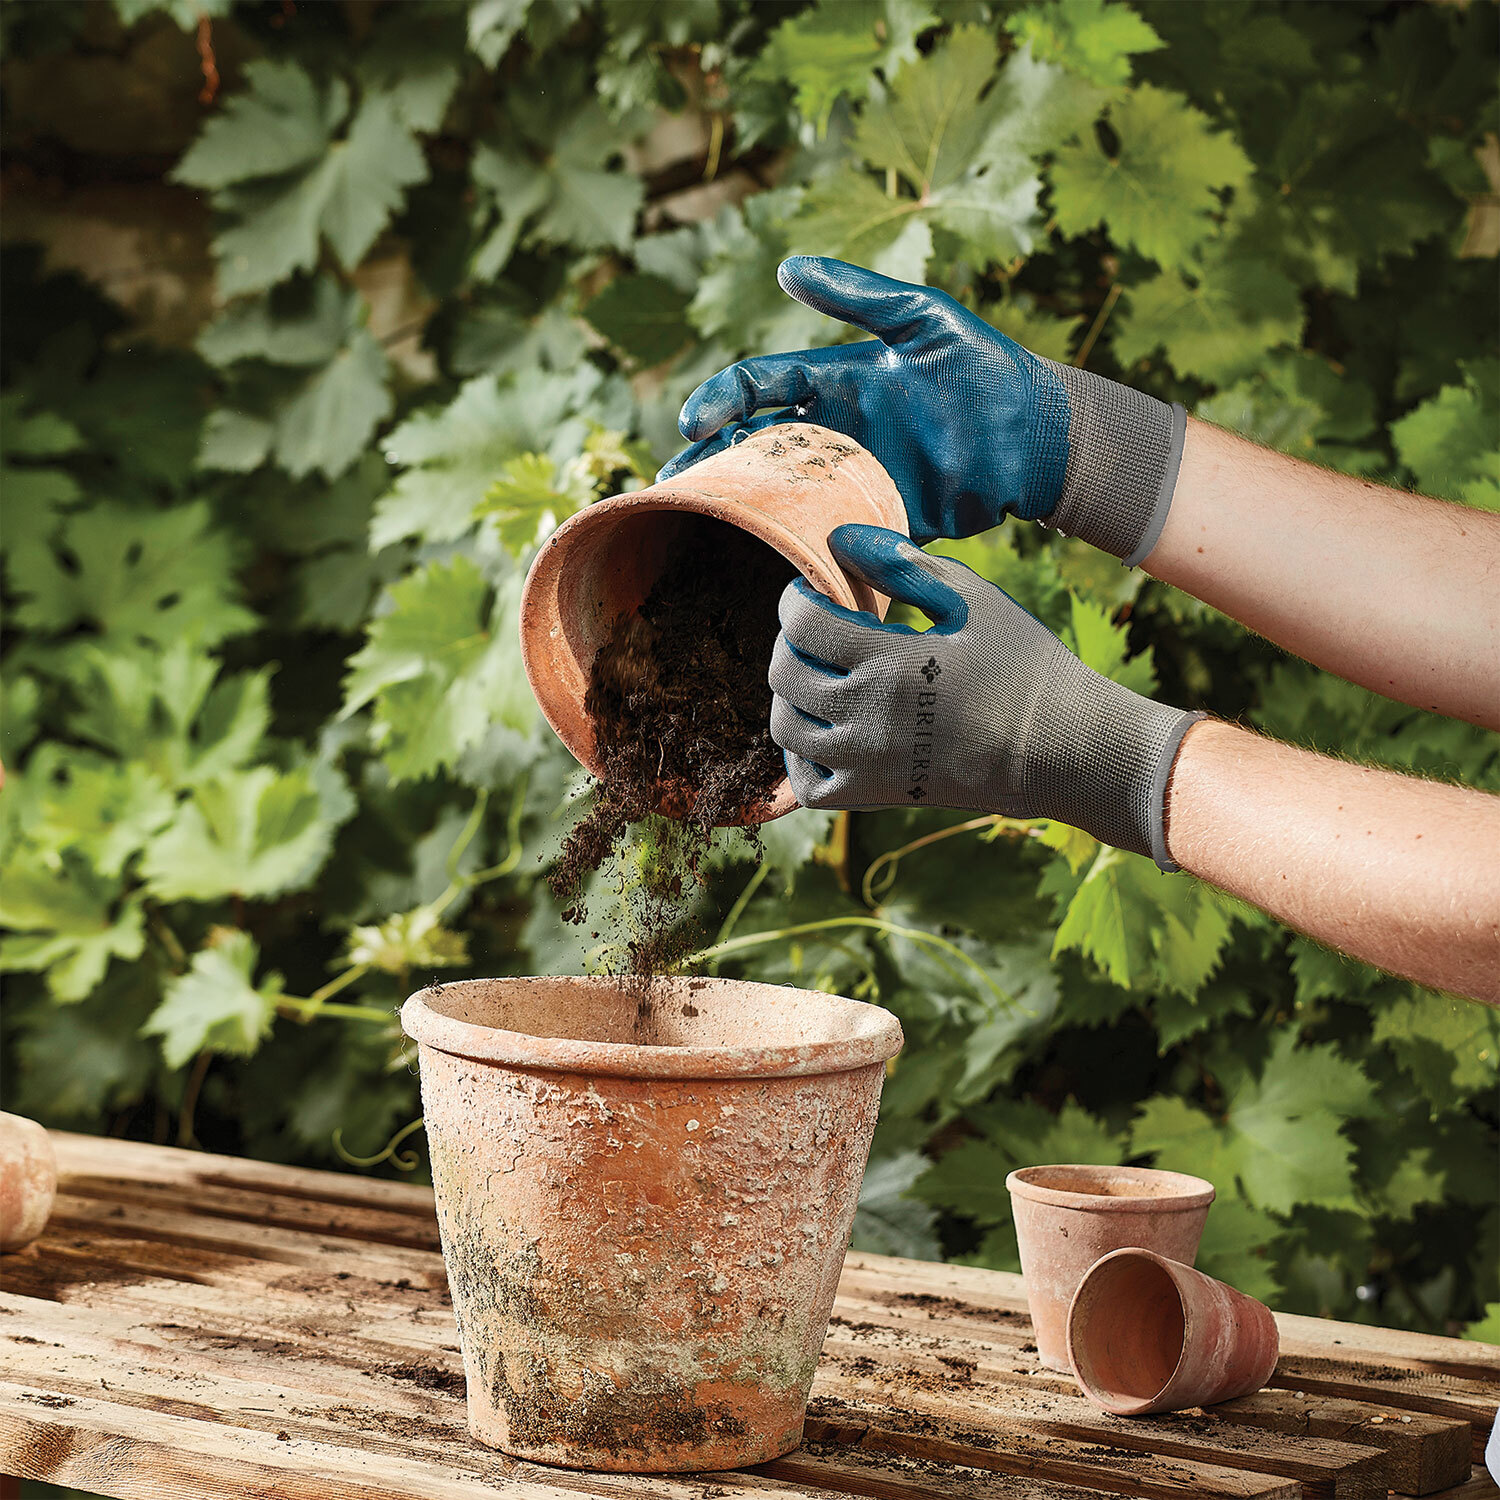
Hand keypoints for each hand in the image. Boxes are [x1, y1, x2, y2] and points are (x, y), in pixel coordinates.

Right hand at [662, 257, 1185, 562]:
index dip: (720, 401)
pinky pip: (832, 535)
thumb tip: (786, 266)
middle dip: (711, 465)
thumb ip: (858, 297)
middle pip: (754, 448)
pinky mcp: (881, 520)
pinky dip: (801, 546)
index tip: (694, 421)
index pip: (758, 387)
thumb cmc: (982, 367)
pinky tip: (768, 558)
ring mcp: (854, 479)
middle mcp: (834, 433)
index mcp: (833, 381)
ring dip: (742, 510)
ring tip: (705, 525)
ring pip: (782, 496)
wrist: (1037, 436)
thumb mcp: (922, 320)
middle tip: (676, 483)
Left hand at [769, 525, 1202, 868]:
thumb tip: (840, 538)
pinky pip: (807, 783)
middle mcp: (869, 716)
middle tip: (816, 631)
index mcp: (891, 660)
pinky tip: (822, 729)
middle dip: (790, 641)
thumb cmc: (1022, 666)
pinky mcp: (877, 795)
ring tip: (819, 675)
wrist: (1059, 749)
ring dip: (790, 695)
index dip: (796, 596)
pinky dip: (799, 756)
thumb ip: (903, 564)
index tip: (813, 591)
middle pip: (784, 673)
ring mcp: (868, 762)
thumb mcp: (972, 599)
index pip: (802, 620)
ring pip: (785, 728)